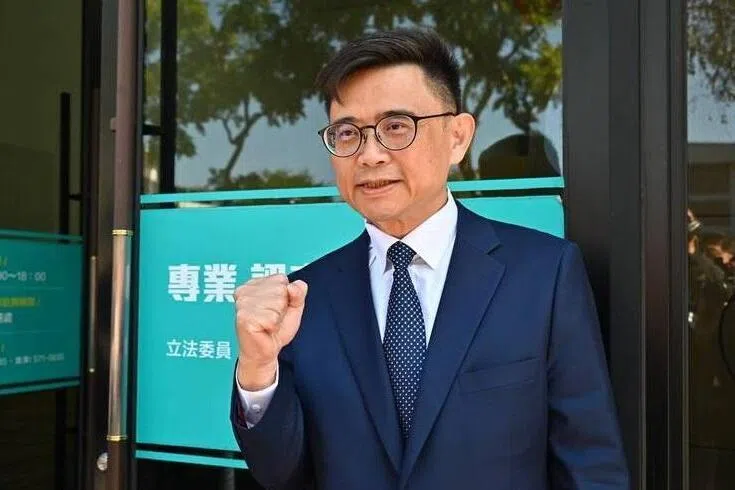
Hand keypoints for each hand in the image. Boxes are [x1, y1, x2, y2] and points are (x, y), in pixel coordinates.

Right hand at [234, 274, 307, 389]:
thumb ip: (298, 293)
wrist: (266, 352)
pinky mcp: (244, 318)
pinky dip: (273, 326)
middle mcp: (244, 291)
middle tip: (271, 319)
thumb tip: (292, 287)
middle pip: (280, 289)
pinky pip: (271, 317)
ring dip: (277, 318)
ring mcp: (242, 303)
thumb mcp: (293, 307)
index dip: (286, 297)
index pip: (281, 279)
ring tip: (267, 324)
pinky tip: (264, 330)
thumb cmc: (277, 329)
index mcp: (254, 284)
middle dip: (281, 307)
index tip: (275, 308)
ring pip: (276, 303)